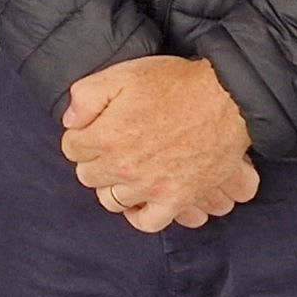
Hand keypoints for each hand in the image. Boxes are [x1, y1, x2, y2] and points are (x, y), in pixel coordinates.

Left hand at [59, 57, 256, 227]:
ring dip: (113, 186)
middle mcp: (123, 167)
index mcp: (106, 136)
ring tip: (125, 172)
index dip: (81, 136)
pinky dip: (139, 215)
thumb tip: (70, 121)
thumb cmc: (176, 83)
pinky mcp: (177, 199)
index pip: (72, 148)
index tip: (95, 129)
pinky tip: (140, 201)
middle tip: (112, 147)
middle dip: (95, 160)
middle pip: (88, 176)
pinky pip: (147, 222)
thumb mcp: (123, 74)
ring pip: (112, 201)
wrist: (225, 99)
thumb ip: (86, 96)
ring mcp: (150, 187)